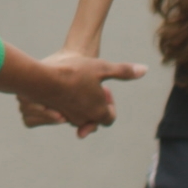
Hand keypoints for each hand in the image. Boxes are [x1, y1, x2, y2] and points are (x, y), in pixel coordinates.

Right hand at [22, 50, 146, 137]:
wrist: (41, 77)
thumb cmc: (74, 72)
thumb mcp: (102, 67)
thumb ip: (123, 71)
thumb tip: (145, 69)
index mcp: (98, 112)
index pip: (110, 118)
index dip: (110, 104)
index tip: (104, 89)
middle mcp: (82, 119)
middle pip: (92, 118)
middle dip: (92, 105)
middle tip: (89, 86)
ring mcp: (64, 118)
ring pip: (73, 118)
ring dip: (75, 106)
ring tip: (72, 87)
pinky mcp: (47, 116)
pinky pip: (54, 117)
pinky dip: (55, 110)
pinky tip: (54, 94)